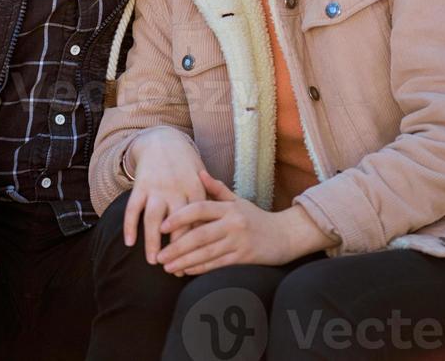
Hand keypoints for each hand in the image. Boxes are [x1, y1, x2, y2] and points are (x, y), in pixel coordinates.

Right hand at [123, 126, 206, 266]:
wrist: (162, 140)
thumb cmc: (186, 164)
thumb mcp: (202, 179)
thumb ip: (209, 202)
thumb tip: (218, 230)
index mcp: (195, 188)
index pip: (199, 221)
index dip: (199, 243)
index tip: (199, 262)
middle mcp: (176, 189)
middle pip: (178, 224)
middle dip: (177, 248)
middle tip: (176, 270)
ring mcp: (157, 187)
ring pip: (153, 218)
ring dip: (152, 242)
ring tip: (154, 261)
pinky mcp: (140, 185)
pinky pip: (133, 207)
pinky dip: (129, 225)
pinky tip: (129, 243)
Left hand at [157, 170, 333, 274]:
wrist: (285, 235)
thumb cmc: (256, 217)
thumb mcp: (238, 200)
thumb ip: (217, 189)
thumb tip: (199, 173)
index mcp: (229, 207)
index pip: (200, 209)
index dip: (180, 217)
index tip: (163, 226)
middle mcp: (233, 223)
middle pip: (200, 235)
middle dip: (177, 247)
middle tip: (159, 255)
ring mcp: (238, 242)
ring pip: (206, 253)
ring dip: (185, 261)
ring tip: (168, 267)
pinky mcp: (244, 258)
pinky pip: (218, 264)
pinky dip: (200, 269)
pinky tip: (187, 271)